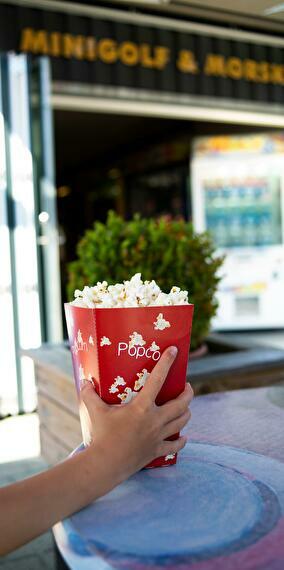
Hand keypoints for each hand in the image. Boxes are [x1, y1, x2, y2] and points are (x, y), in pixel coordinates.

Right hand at [80, 346, 193, 485]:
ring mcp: (158, 436)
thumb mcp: (95, 412)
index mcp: (141, 407)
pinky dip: (181, 441)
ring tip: (186, 407)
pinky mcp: (157, 450)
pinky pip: (175, 445)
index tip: (174, 351)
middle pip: (181, 403)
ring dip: (186, 412)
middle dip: (187, 393)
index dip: (167, 363)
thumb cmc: (101, 436)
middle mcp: (154, 420)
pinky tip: (183, 437)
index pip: (157, 379)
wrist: (105, 465)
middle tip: (187, 386)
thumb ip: (90, 395)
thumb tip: (85, 382)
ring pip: (181, 422)